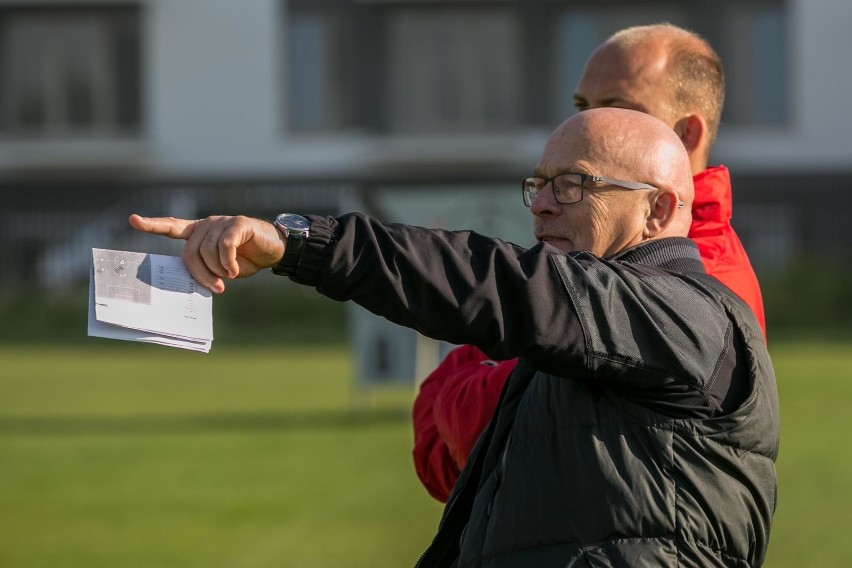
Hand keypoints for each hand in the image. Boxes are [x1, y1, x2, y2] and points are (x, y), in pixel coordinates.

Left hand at [128, 214, 284, 292]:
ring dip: (218, 270)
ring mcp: (222, 221)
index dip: (152, 225)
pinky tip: (235, 270)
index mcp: (199, 233)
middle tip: (216, 288)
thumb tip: (199, 282)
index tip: (133, 220)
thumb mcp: (223, 267)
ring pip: (207, 251)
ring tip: (230, 276)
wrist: (274, 251)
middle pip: (190, 252)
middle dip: (200, 274)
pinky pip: (225, 245)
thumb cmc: (247, 259)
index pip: (171, 227)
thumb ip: (207, 268)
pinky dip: (228, 262)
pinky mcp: (238, 223)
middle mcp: (207, 224)